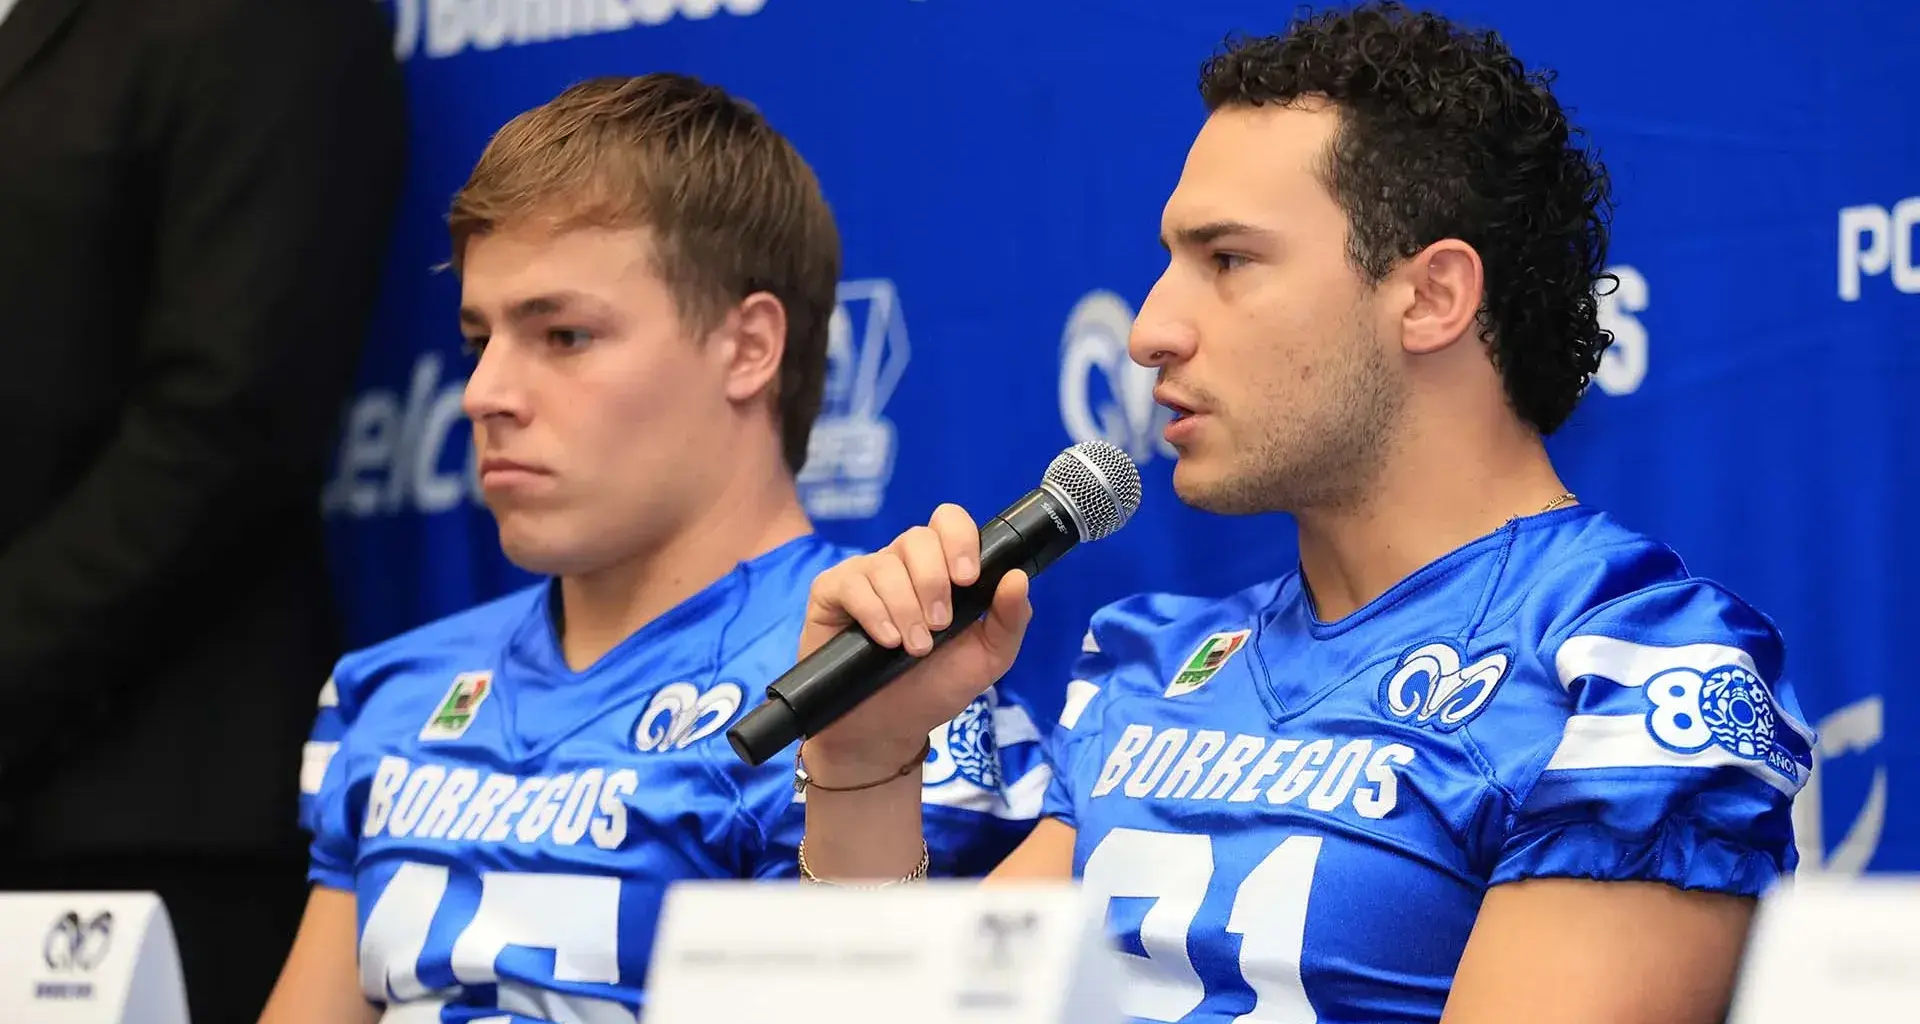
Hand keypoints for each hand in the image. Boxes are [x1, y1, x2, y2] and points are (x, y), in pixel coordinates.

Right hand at [797, 503, 1032, 769]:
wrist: (886, 730)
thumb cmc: (935, 687)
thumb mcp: (987, 659)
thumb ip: (1010, 620)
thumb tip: (1018, 577)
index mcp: (942, 568)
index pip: (949, 522)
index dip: (960, 540)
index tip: (968, 579)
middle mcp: (902, 564)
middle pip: (917, 538)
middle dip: (934, 581)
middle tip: (940, 625)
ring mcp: (865, 576)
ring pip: (885, 564)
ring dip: (906, 607)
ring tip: (914, 647)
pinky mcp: (831, 593)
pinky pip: (851, 583)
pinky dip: (873, 612)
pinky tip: (885, 641)